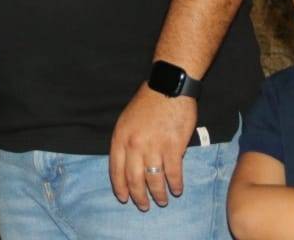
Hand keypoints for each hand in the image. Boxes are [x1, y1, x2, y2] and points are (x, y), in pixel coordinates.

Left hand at [108, 86, 195, 209]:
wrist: (168, 87)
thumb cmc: (147, 103)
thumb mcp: (126, 120)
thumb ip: (125, 142)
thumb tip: (128, 165)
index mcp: (120, 138)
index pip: (116, 170)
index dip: (120, 187)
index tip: (124, 198)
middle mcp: (135, 145)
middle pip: (134, 179)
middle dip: (139, 197)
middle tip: (144, 206)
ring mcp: (154, 147)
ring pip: (154, 180)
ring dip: (158, 194)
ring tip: (162, 201)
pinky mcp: (173, 147)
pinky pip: (173, 173)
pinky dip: (175, 184)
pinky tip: (177, 189)